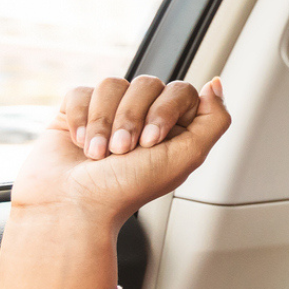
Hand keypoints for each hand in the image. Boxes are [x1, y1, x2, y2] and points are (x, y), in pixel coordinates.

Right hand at [9, 76, 229, 227]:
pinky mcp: (77, 113)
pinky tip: (80, 144)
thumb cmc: (128, 188)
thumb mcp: (187, 157)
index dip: (165, 110)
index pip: (181, 91)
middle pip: (147, 84)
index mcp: (175, 128)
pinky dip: (80, 119)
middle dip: (132, 119)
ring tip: (99, 154)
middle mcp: (144, 117)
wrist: (74, 204)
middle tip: (122, 151)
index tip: (151, 142)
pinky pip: (81, 92)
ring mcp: (110, 113)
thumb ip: (214, 120)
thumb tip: (215, 84)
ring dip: (104, 122)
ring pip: (112, 84)